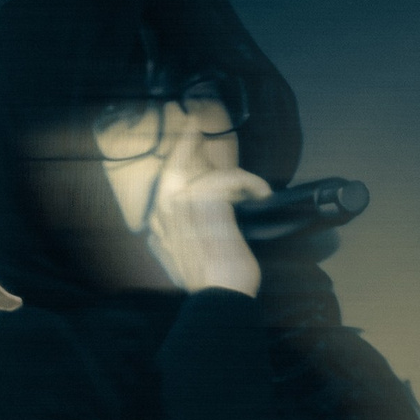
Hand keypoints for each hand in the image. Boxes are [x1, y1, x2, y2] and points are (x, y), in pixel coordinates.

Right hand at [143, 122, 271, 297]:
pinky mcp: (206, 200)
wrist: (218, 297)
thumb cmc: (210, 285)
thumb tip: (197, 224)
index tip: (186, 136)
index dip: (176, 157)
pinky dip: (251, 183)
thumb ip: (182, 238)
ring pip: (209, 171)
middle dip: (188, 139)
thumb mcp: (187, 262)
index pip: (164, 182)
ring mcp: (181, 203)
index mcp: (157, 226)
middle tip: (195, 122)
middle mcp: (163, 210)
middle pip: (175, 162)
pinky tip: (262, 193)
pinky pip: (231, 177)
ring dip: (238, 178)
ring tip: (255, 189)